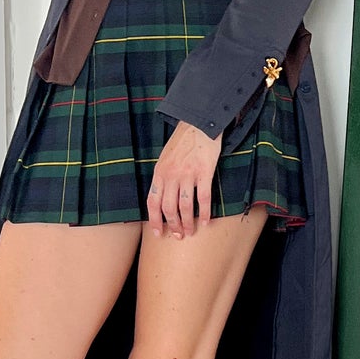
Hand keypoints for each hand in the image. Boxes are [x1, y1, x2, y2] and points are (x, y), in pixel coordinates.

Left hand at [147, 120, 221, 237]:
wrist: (199, 122)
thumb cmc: (183, 141)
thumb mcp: (165, 157)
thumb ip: (163, 176)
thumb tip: (163, 196)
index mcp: (159, 172)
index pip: (152, 202)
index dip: (154, 220)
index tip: (158, 233)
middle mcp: (171, 175)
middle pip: (168, 208)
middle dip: (172, 225)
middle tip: (178, 236)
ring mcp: (187, 174)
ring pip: (185, 206)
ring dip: (187, 223)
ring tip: (190, 232)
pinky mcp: (204, 172)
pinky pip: (203, 198)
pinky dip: (205, 212)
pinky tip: (207, 221)